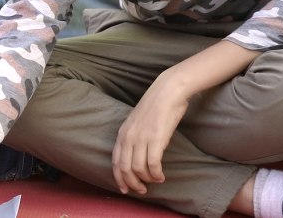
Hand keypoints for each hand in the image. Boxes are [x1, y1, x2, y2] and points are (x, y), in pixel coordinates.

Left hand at [113, 80, 187, 194]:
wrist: (167, 92)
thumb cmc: (155, 107)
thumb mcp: (136, 122)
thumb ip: (133, 137)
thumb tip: (135, 154)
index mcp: (122, 134)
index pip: (115, 162)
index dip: (119, 178)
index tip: (125, 189)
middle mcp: (128, 137)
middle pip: (125, 169)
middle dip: (132, 184)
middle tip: (142, 190)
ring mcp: (141, 138)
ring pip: (138, 169)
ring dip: (147, 179)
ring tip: (155, 181)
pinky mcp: (156, 139)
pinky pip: (153, 164)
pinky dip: (156, 174)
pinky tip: (161, 176)